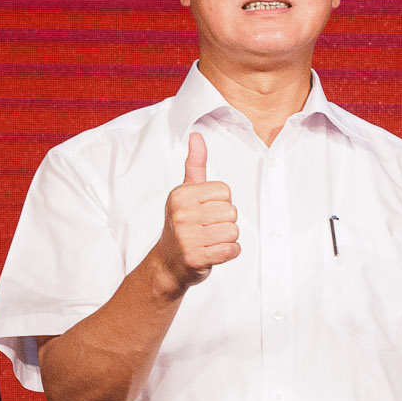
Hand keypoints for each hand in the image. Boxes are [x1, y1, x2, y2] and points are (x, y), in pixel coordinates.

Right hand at [149, 131, 237, 291]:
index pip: (225, 192)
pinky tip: (213, 253)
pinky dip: (227, 253)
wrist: (167, 264)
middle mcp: (181, 214)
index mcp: (181, 195)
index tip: (205, 213)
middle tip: (206, 230)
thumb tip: (197, 135)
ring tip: (209, 241)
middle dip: (225, 223)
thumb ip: (195, 165)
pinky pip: (231, 250)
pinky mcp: (195, 258)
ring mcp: (186, 237)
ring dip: (226, 239)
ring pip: (234, 231)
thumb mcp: (185, 193)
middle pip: (232, 212)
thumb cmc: (182, 225)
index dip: (221, 204)